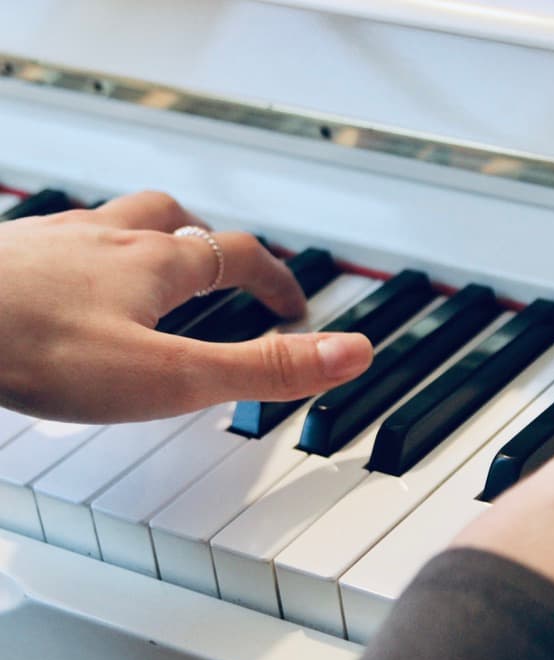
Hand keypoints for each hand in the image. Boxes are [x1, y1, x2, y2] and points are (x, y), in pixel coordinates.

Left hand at [0, 191, 372, 421]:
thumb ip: (263, 367)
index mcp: (157, 265)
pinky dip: (82, 252)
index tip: (294, 301)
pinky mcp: (7, 256)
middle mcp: (108, 239)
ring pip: (116, 220)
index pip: (238, 256)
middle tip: (225, 267)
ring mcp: (53, 241)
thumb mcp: (171, 377)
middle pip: (177, 221)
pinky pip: (58, 238)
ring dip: (148, 236)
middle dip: (211, 243)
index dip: (276, 277)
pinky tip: (65, 282)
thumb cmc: (35, 348)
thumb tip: (351, 352)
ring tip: (154, 264)